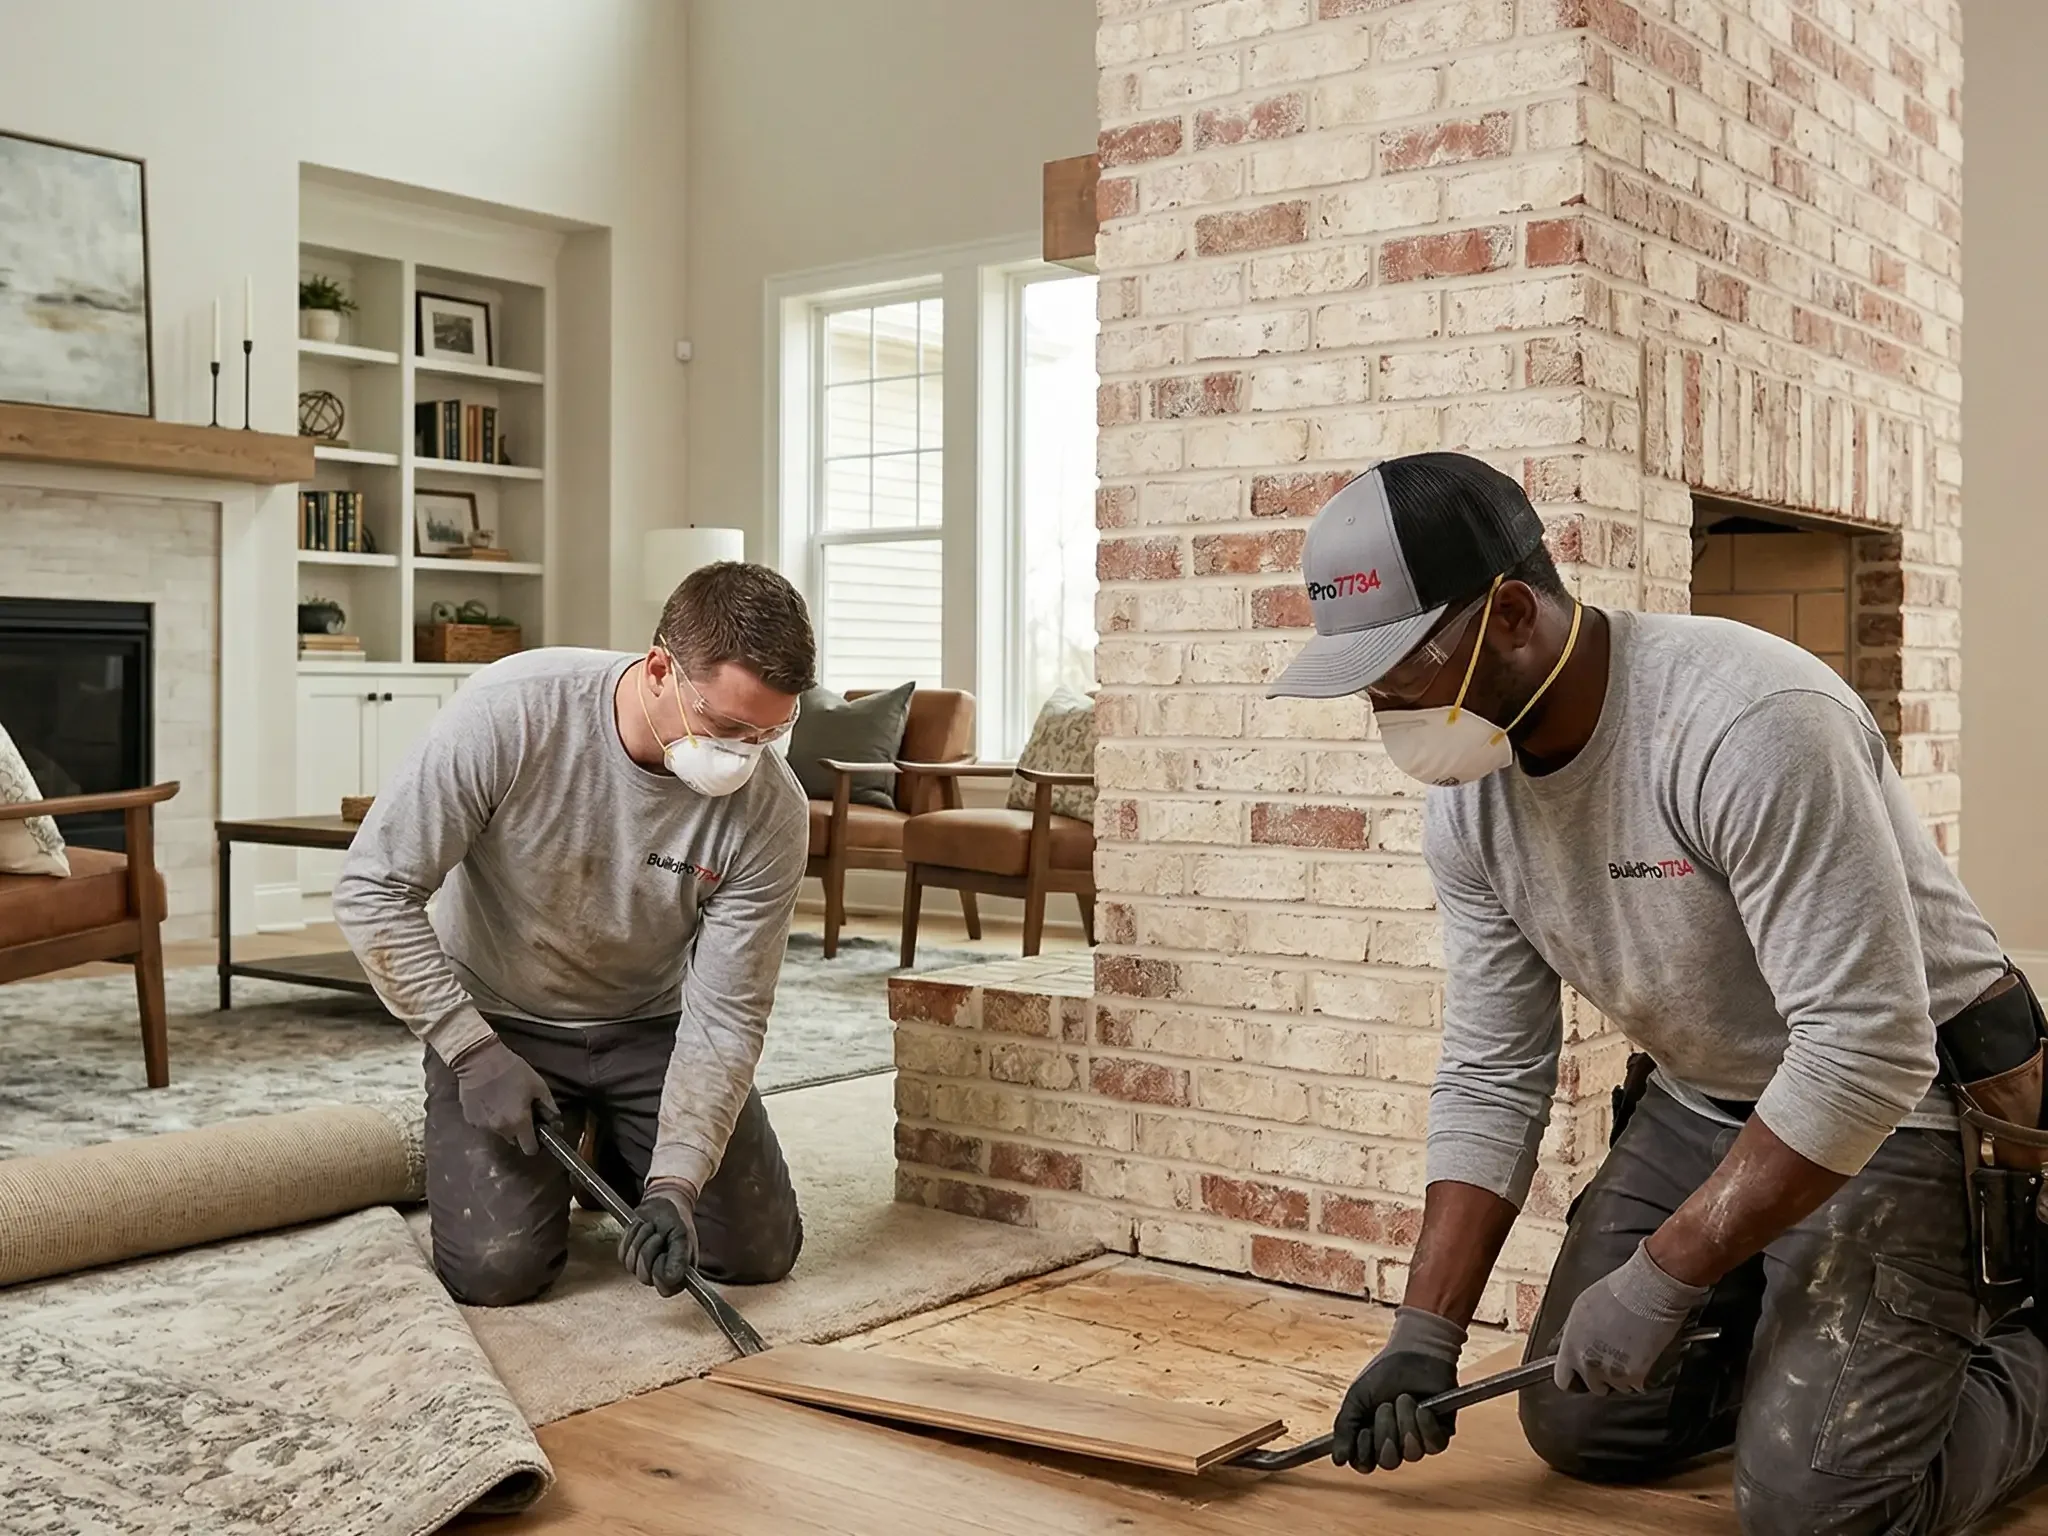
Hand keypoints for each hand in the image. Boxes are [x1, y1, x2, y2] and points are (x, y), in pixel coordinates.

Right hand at [449, 1036, 557, 1155]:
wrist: (480, 1059)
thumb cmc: (513, 1071)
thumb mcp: (539, 1086)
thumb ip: (550, 1108)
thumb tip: (556, 1125)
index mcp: (519, 1122)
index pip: (530, 1149)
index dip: (535, 1144)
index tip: (536, 1134)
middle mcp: (500, 1129)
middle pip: (514, 1141)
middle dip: (519, 1131)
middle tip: (521, 1111)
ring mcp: (483, 1126)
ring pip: (499, 1132)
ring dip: (504, 1124)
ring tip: (504, 1103)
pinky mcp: (470, 1120)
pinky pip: (485, 1125)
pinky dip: (490, 1117)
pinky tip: (491, 1101)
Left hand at [619, 1182, 700, 1296]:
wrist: (664, 1202)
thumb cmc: (677, 1219)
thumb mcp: (681, 1236)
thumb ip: (679, 1257)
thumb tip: (673, 1279)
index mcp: (679, 1274)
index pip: (664, 1288)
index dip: (659, 1270)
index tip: (664, 1252)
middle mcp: (660, 1275)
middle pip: (643, 1276)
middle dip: (648, 1250)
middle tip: (658, 1234)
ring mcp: (643, 1267)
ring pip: (630, 1265)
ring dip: (639, 1240)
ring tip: (651, 1227)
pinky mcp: (629, 1257)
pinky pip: (622, 1254)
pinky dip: (630, 1236)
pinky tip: (641, 1228)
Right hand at [1332, 1307, 1465, 1472]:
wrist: (1413, 1352)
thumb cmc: (1383, 1373)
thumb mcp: (1356, 1398)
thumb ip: (1345, 1429)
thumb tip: (1337, 1460)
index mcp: (1372, 1437)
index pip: (1365, 1464)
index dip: (1364, 1453)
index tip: (1363, 1430)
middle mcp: (1395, 1443)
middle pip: (1389, 1462)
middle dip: (1386, 1433)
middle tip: (1385, 1406)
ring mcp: (1419, 1439)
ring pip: (1411, 1454)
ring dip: (1405, 1424)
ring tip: (1404, 1398)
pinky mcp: (1440, 1432)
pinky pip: (1433, 1445)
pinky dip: (1425, 1426)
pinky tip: (1422, 1407)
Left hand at [1553, 1242, 1708, 1394]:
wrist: (1648, 1292)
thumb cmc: (1616, 1293)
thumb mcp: (1580, 1310)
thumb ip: (1570, 1335)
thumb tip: (1562, 1349)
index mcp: (1571, 1347)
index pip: (1563, 1380)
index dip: (1574, 1378)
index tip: (1582, 1375)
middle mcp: (1589, 1363)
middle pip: (1593, 1386)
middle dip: (1602, 1377)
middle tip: (1614, 1357)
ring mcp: (1613, 1373)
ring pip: (1618, 1387)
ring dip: (1624, 1377)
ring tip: (1632, 1351)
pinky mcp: (1637, 1378)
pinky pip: (1638, 1387)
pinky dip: (1643, 1378)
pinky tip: (1645, 1355)